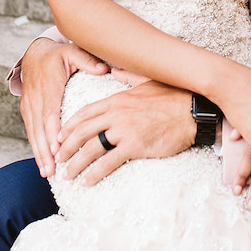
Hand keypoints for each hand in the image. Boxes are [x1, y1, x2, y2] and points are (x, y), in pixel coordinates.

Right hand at [19, 38, 107, 177]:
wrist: (34, 53)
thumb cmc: (57, 55)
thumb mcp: (72, 52)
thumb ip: (87, 60)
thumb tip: (103, 68)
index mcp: (48, 85)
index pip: (49, 111)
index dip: (52, 131)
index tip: (57, 148)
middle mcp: (35, 97)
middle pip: (39, 127)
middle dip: (44, 150)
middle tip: (51, 169)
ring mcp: (29, 105)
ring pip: (33, 132)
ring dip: (39, 153)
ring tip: (46, 172)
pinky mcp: (27, 110)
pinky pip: (30, 131)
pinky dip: (35, 148)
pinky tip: (42, 163)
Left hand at [55, 81, 193, 184]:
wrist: (193, 110)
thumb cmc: (173, 96)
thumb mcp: (146, 81)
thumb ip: (127, 77)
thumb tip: (114, 70)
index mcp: (116, 99)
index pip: (84, 113)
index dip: (69, 126)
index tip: (59, 136)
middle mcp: (116, 114)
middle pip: (82, 131)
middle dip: (66, 146)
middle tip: (57, 158)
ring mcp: (124, 130)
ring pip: (91, 148)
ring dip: (76, 163)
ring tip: (67, 174)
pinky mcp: (135, 146)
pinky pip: (109, 162)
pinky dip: (95, 173)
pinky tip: (86, 181)